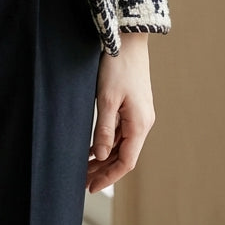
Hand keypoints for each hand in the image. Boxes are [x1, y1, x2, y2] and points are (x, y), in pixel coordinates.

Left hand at [86, 33, 154, 193]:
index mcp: (140, 124)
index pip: (126, 162)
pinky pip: (121, 131)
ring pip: (122, 144)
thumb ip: (104, 129)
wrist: (128, 37)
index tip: (90, 187)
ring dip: (104, 156)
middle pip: (123, 155)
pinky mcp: (133, 104)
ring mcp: (138, 113)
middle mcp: (142, 122)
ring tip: (84, 167)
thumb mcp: (107, 98)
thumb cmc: (117, 65)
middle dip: (103, 170)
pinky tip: (93, 146)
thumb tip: (101, 155)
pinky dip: (107, 141)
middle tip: (81, 179)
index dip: (108, 177)